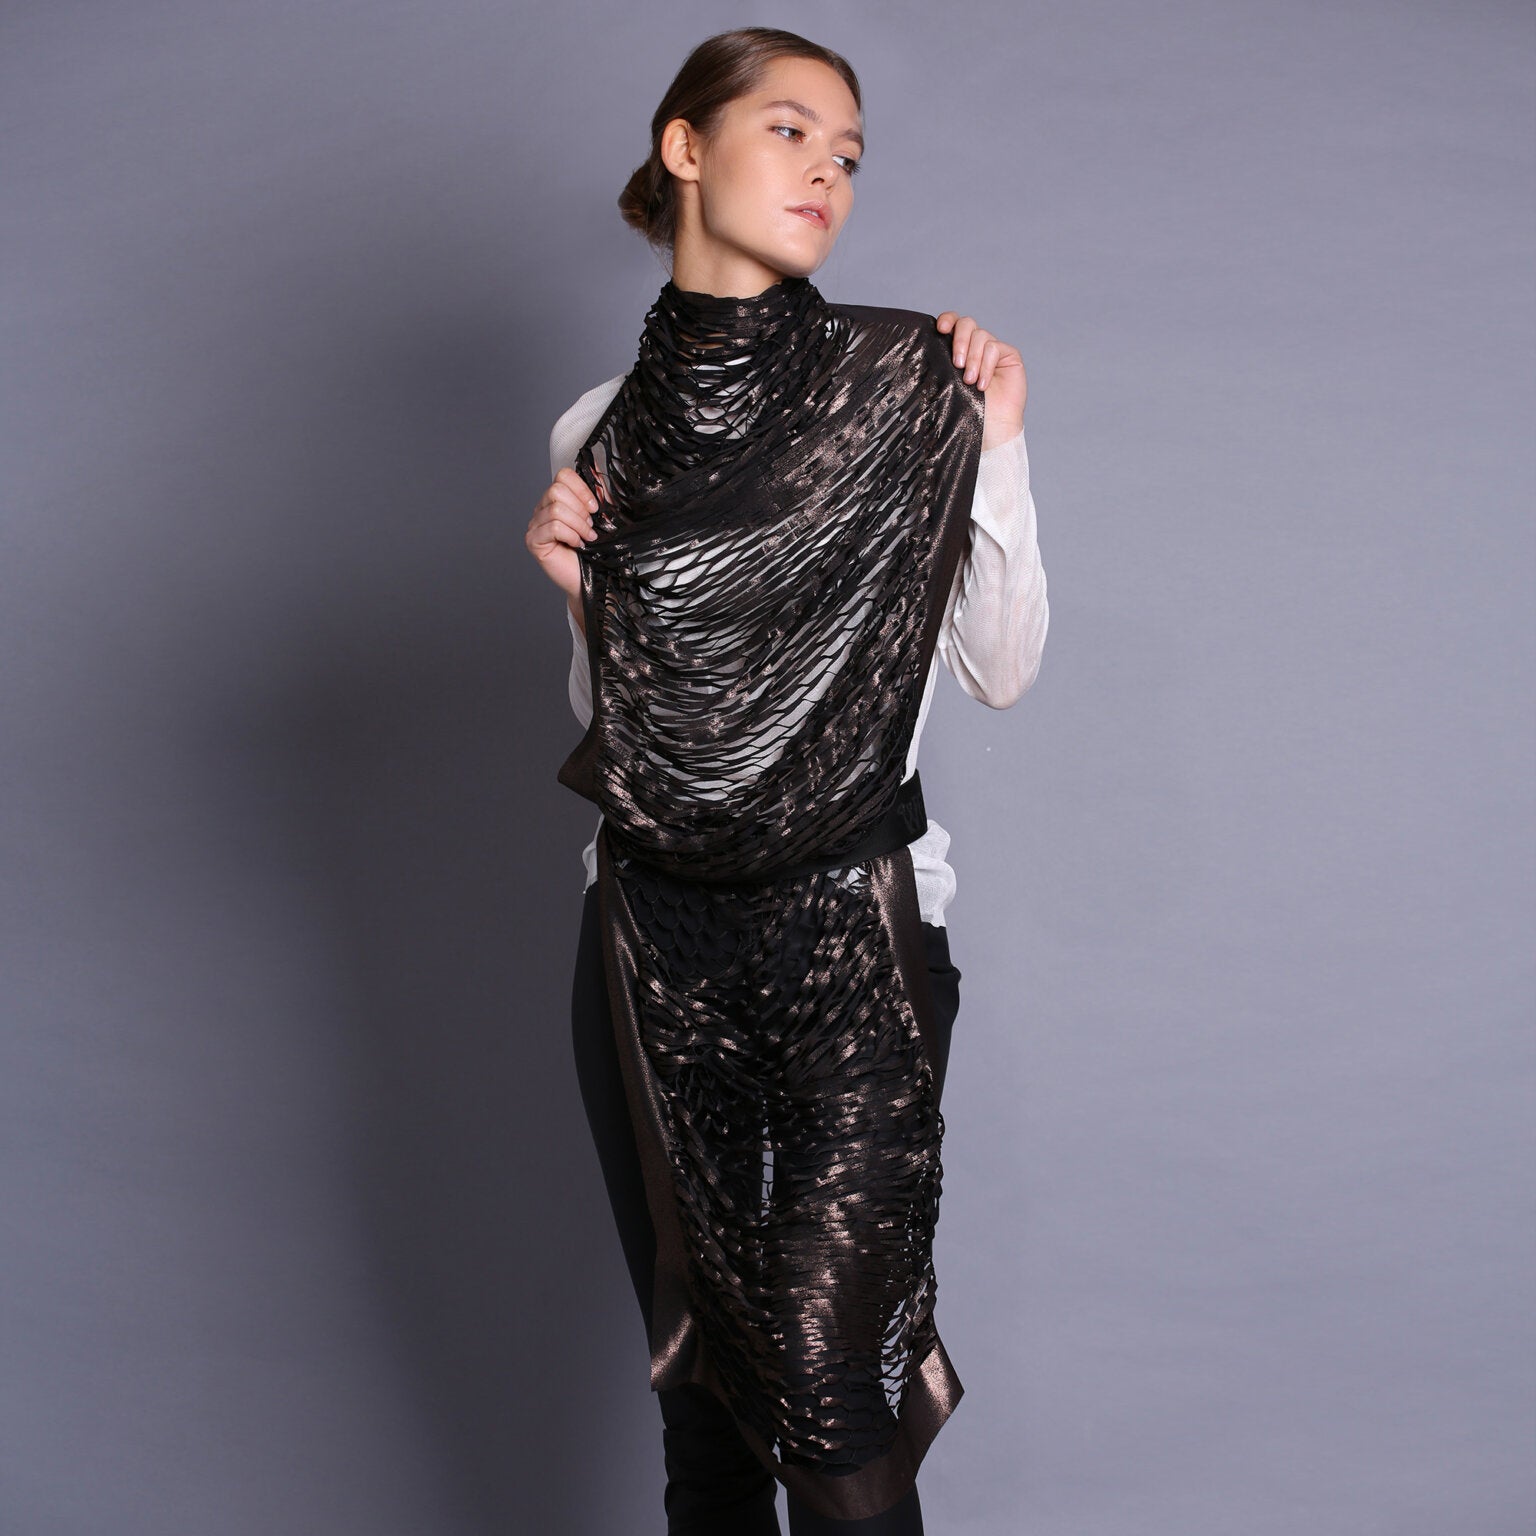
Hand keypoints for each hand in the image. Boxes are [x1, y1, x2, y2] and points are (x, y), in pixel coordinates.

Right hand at [525, 465, 601, 604]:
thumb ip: (598, 490)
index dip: (582, 489)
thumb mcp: (602, 515)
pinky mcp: (533, 541)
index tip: (595, 508)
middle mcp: (543, 508)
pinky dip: (571, 535)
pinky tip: (578, 545)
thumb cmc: (597, 549)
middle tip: (590, 526)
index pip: (563, 476)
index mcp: (557, 499)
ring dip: (579, 525)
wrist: (594, 578)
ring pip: (556, 509)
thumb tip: (595, 464)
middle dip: (580, 509)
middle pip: (556, 490)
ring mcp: (535, 525)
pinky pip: (553, 527)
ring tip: (587, 538)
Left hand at [935, 310, 1026, 449]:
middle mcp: (974, 346)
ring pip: (981, 336)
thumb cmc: (965, 411)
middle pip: (967, 324)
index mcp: (957, 349)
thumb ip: (940, 364)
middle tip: (957, 364)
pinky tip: (982, 385)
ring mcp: (993, 349)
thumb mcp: (946, 385)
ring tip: (969, 382)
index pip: (952, 323)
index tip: (941, 329)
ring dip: (973, 359)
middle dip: (960, 340)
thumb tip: (924, 348)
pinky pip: (995, 348)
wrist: (989, 429)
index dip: (948, 319)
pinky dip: (986, 365)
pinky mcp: (1009, 355)